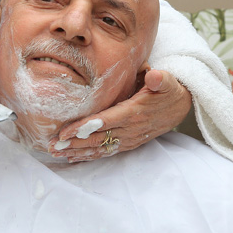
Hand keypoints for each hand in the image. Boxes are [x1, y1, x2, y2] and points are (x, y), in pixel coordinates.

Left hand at [48, 69, 191, 161]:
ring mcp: (129, 139)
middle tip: (52, 146)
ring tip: (56, 153)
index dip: (84, 128)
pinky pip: (106, 151)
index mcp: (134, 113)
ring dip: (77, 152)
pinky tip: (73, 158)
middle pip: (97, 139)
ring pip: (100, 148)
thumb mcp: (166, 81)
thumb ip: (159, 78)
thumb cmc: (167, 90)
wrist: (179, 107)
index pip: (104, 122)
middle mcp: (130, 129)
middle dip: (73, 143)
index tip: (65, 132)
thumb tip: (153, 74)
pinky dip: (89, 155)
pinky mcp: (128, 143)